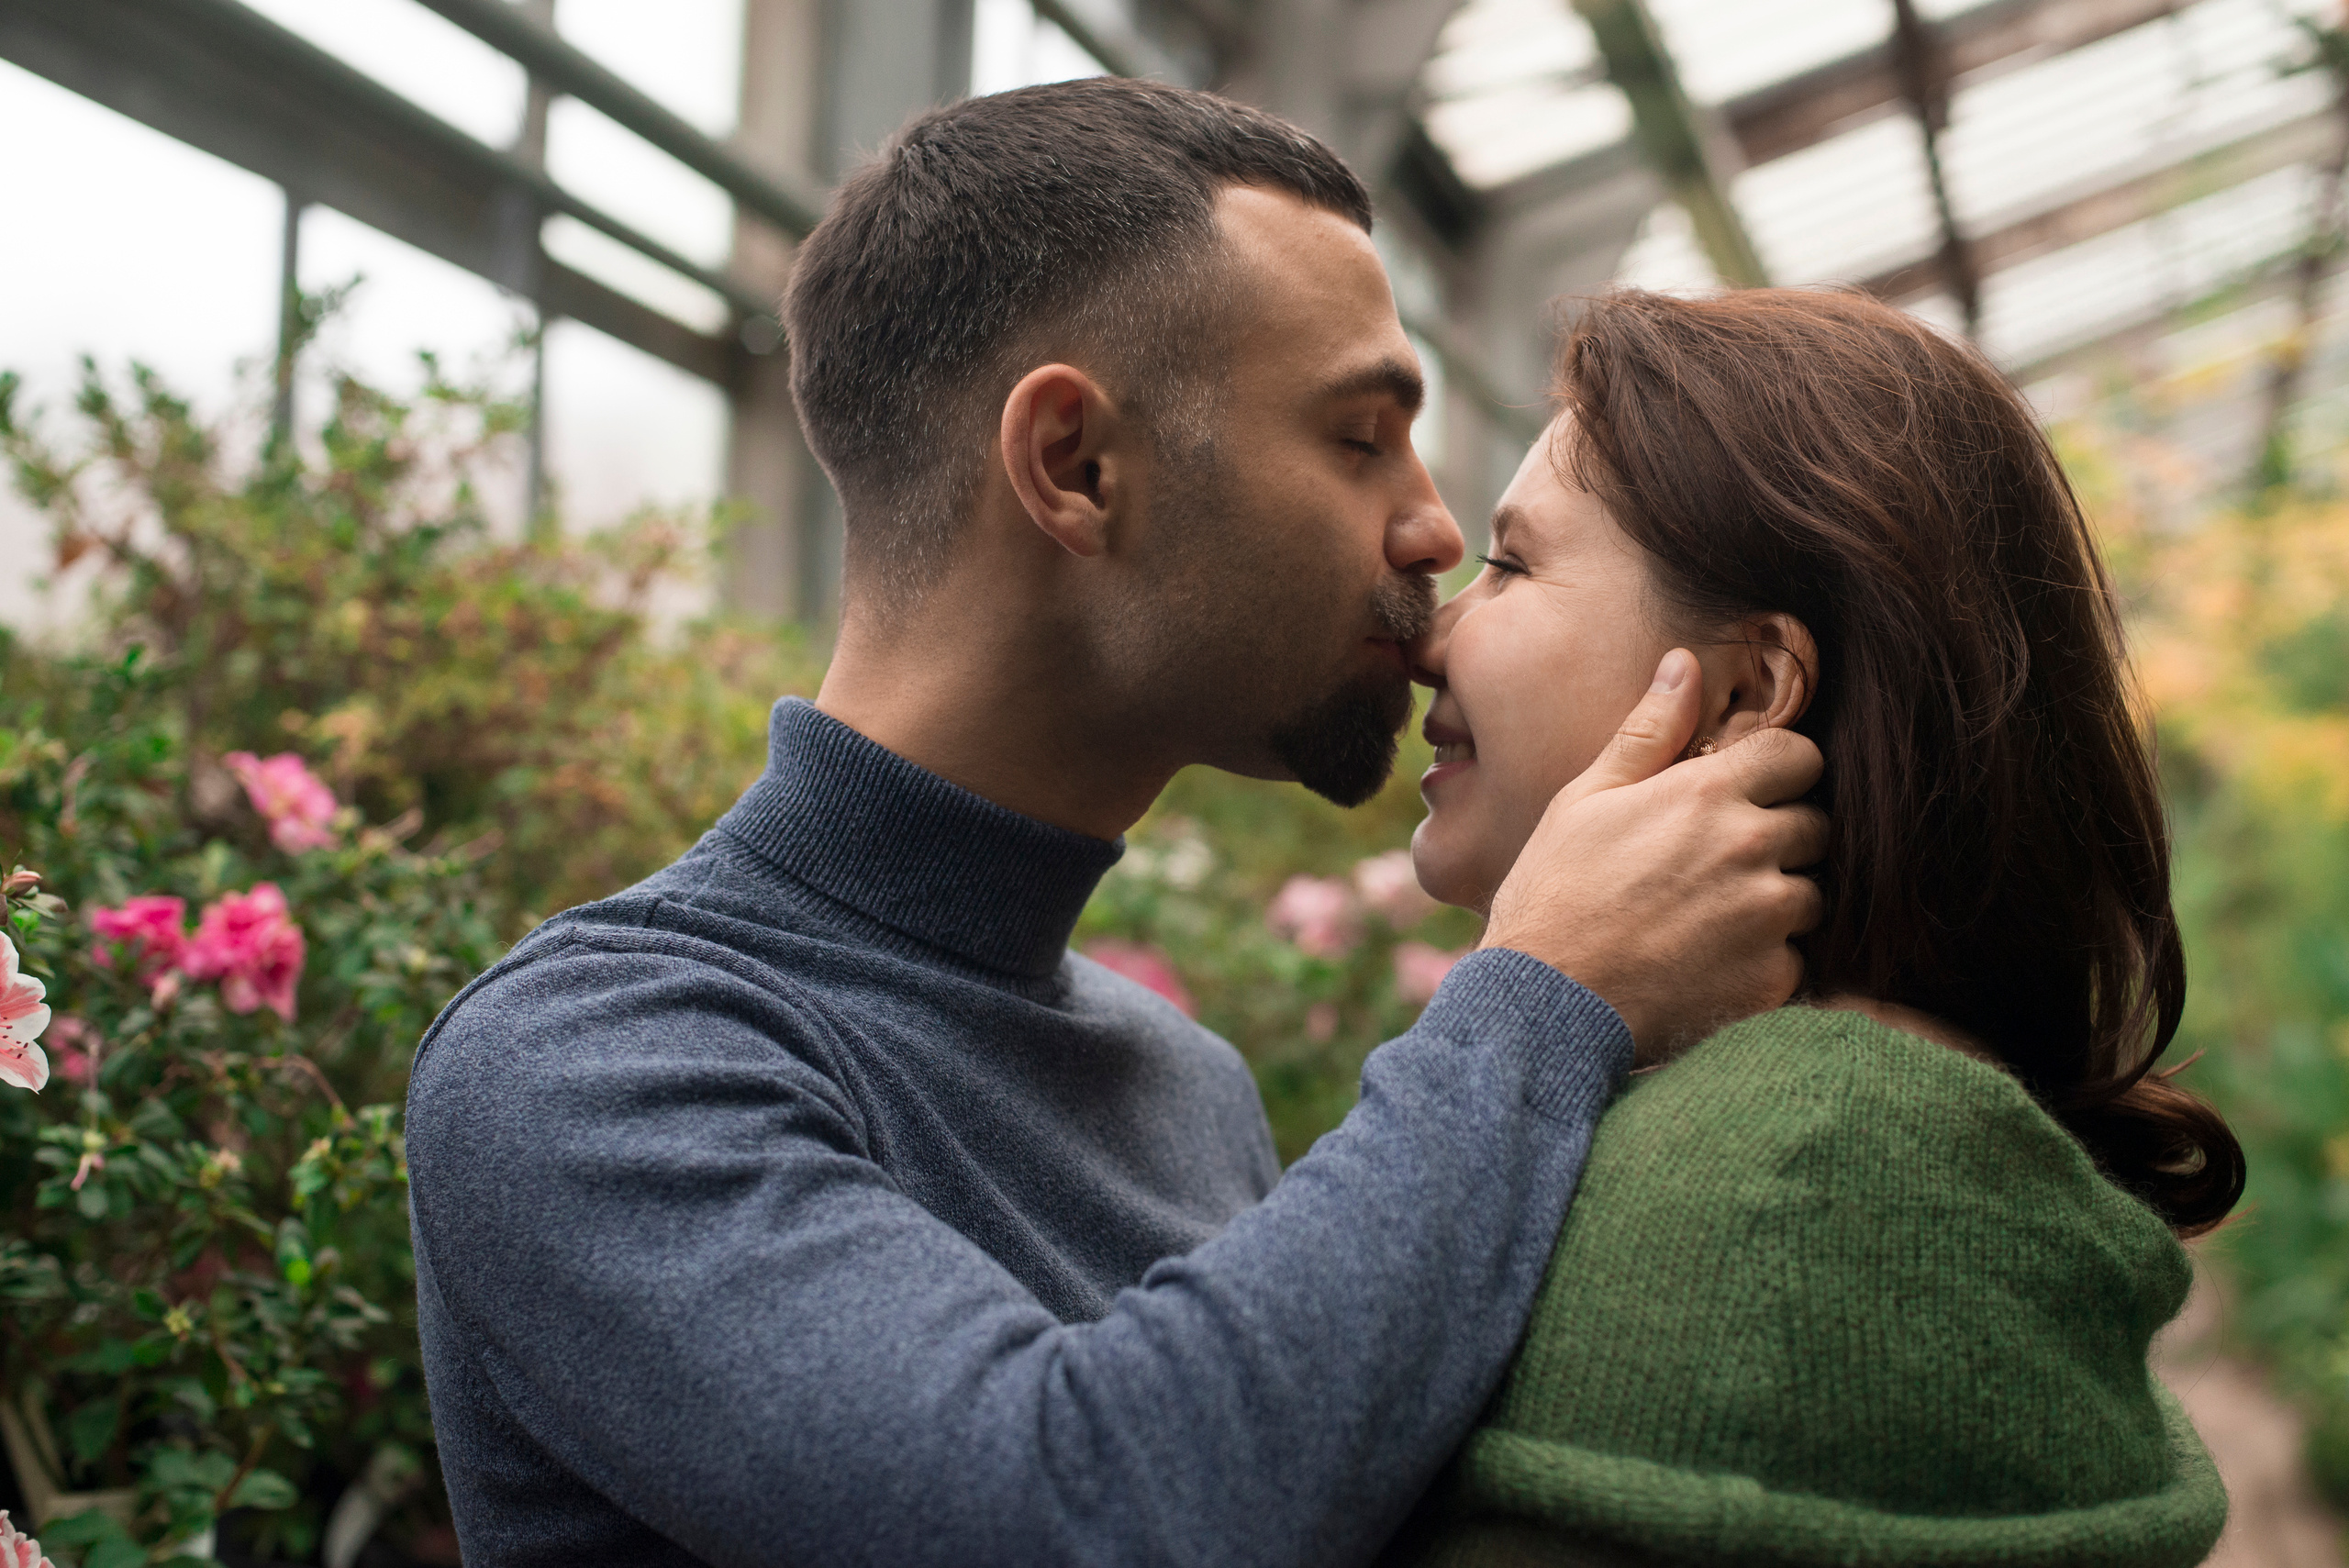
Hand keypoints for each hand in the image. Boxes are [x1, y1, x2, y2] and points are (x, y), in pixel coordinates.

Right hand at [1480, 649, 1826, 1064]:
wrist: (1545, 1004)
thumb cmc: (1554, 891)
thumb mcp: (1586, 799)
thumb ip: (1649, 731)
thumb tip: (1685, 662)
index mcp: (1709, 794)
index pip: (1801, 757)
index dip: (1780, 772)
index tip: (1749, 793)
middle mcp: (1751, 848)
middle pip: (1814, 826)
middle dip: (1778, 839)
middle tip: (1716, 867)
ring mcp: (1767, 918)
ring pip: (1810, 897)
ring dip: (1776, 903)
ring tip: (1710, 921)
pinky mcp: (1772, 980)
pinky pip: (1796, 961)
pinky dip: (1764, 964)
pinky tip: (1708, 967)